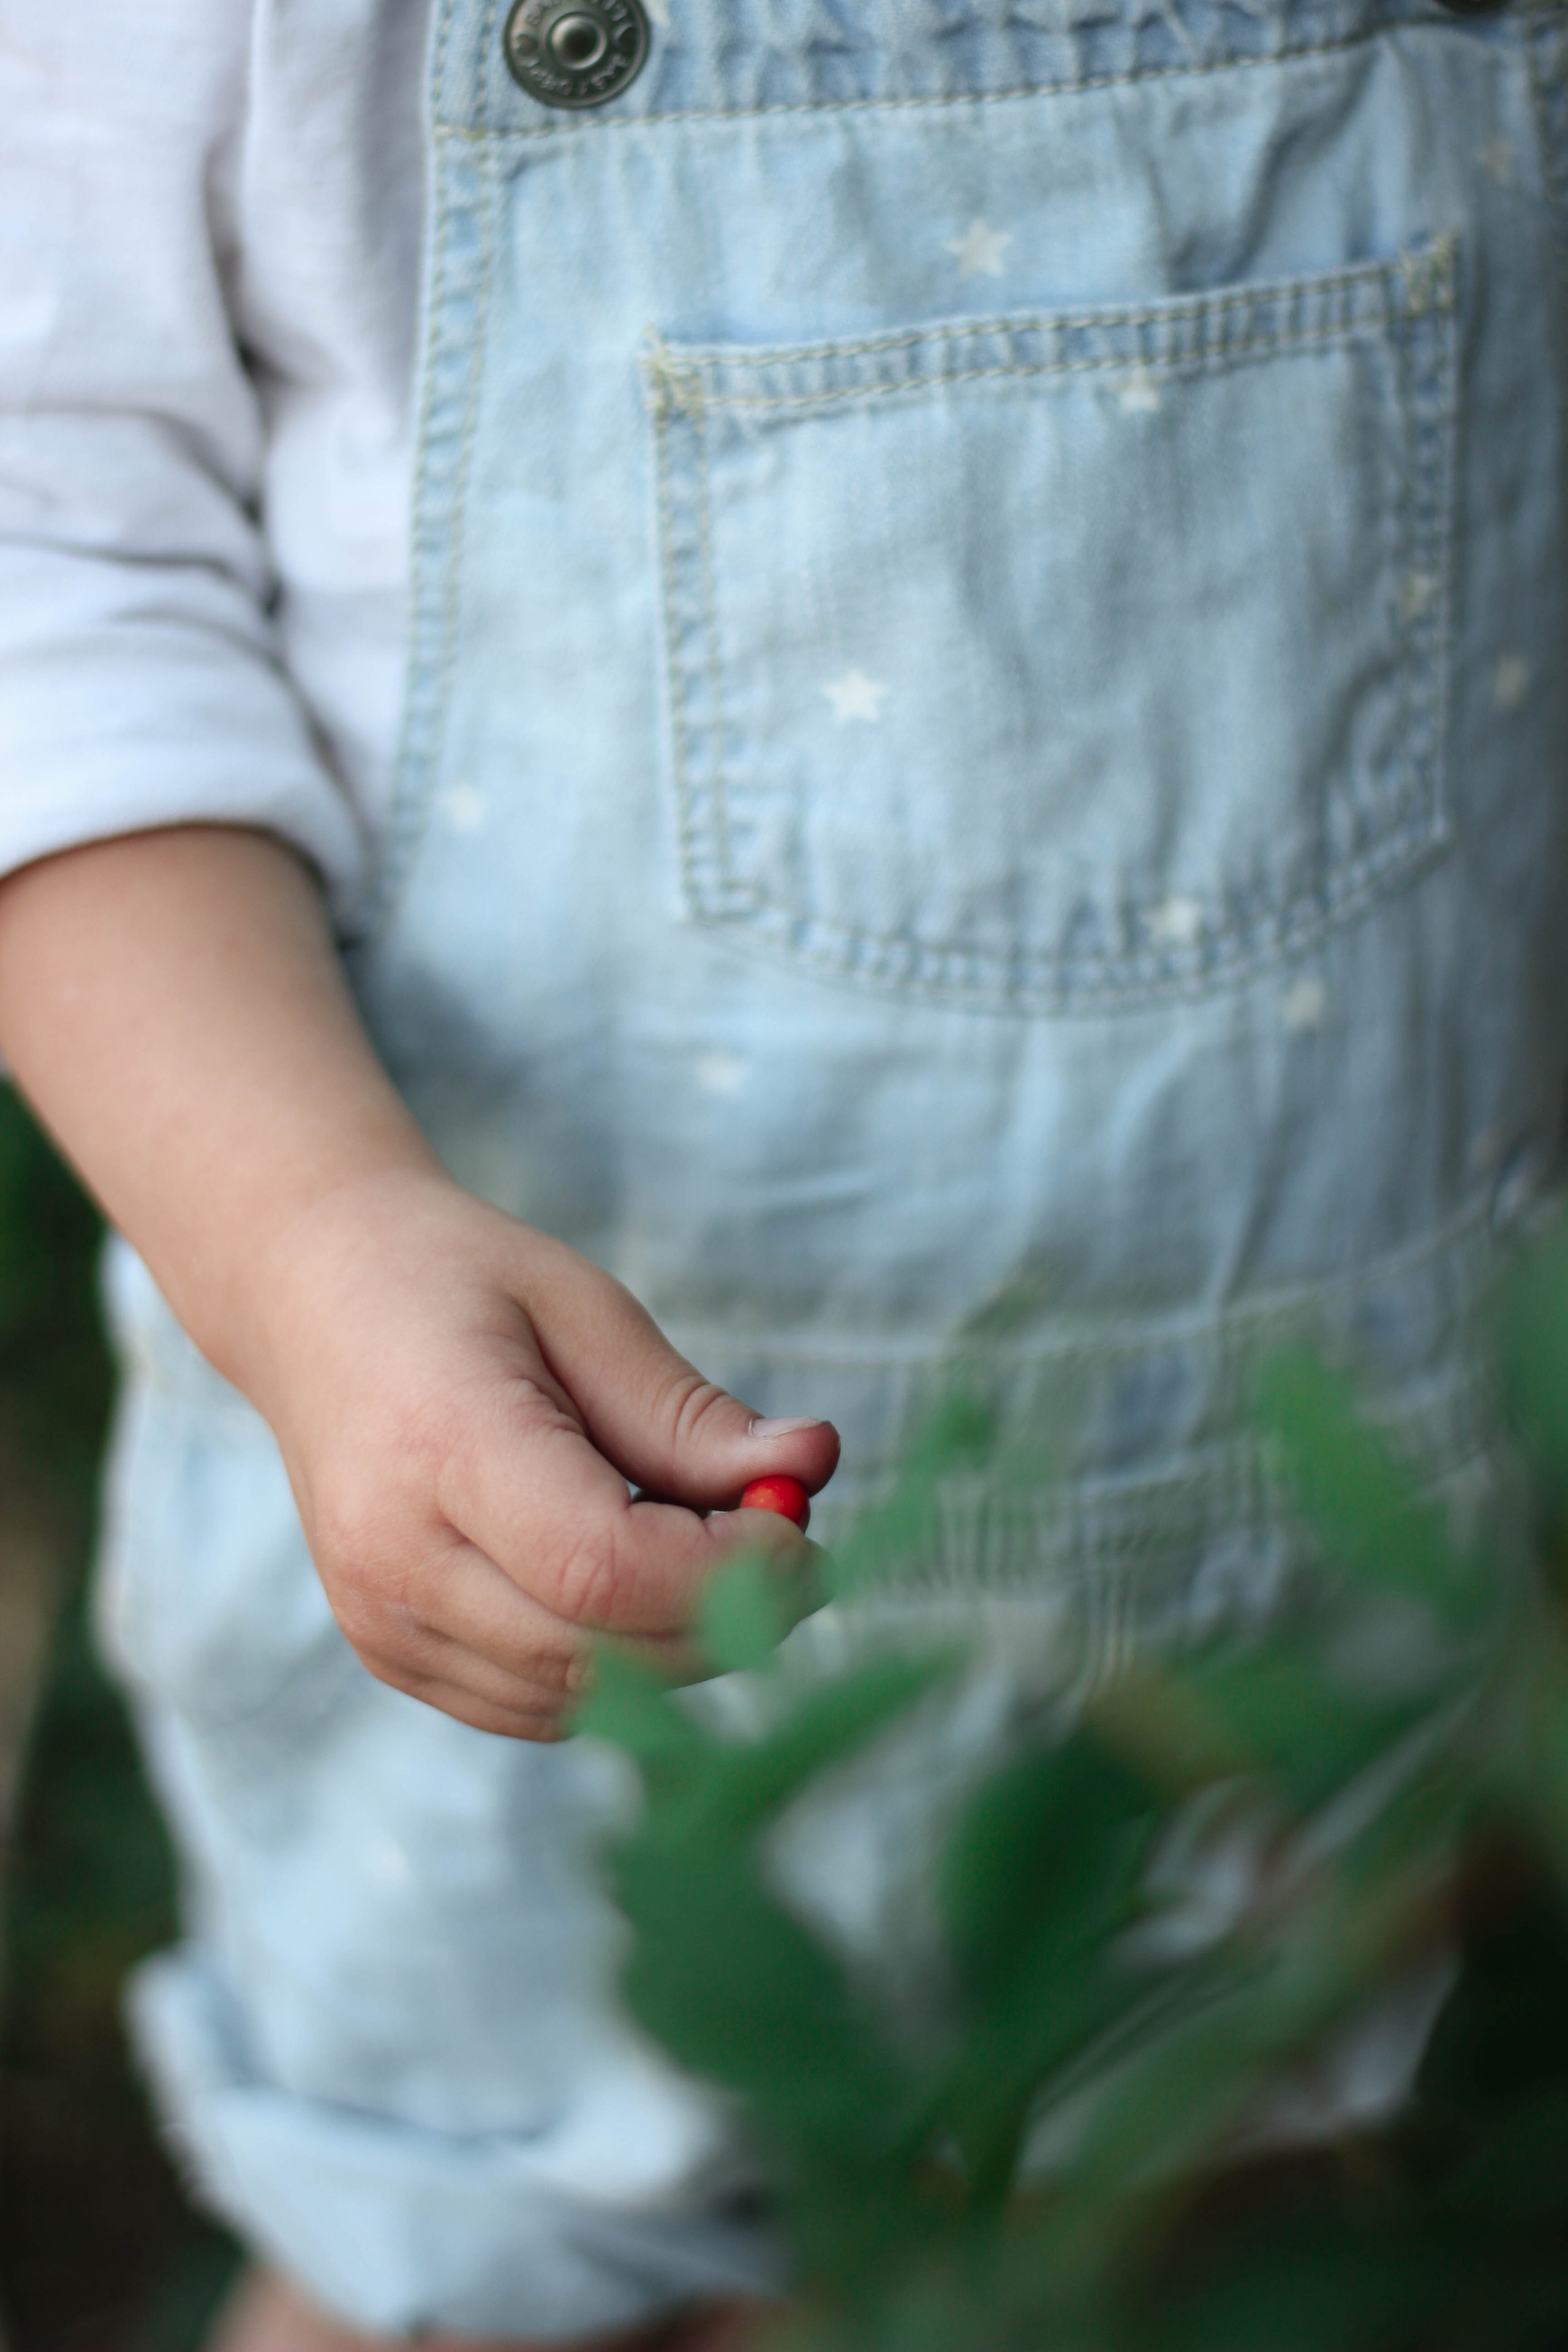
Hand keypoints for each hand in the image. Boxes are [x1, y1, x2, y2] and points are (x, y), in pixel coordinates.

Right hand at [238, 1167, 839, 1739]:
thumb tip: (813, 1466)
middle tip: (789, 1546)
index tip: (799, 1529)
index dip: (728, 1574)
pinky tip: (633, 1583)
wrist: (309, 1297)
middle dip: (727, 1617)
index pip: (605, 1570)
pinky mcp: (385, 1652)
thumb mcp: (585, 1309)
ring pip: (579, 1698)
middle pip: (601, 1653)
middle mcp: (393, 1555)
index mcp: (440, 1447)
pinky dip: (615, 1667)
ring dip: (678, 1648)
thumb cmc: (458, 1285)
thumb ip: (691, 1414)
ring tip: (708, 1551)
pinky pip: (536, 1704)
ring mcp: (379, 1619)